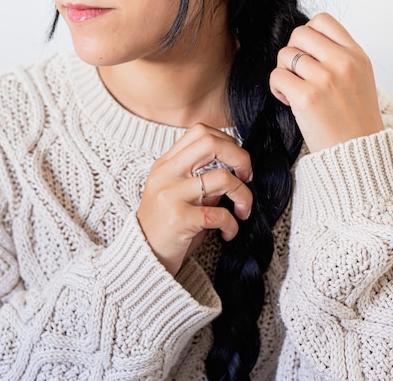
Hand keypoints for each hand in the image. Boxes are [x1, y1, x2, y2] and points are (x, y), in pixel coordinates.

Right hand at [137, 124, 252, 275]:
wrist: (144, 259)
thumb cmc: (167, 228)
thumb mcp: (178, 196)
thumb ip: (201, 179)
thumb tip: (237, 167)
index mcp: (166, 164)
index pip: (201, 132)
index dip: (228, 143)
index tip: (237, 164)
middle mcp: (166, 174)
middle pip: (211, 143)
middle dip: (240, 158)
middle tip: (248, 177)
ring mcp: (171, 195)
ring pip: (223, 178)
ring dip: (243, 195)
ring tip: (243, 211)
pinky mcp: (179, 219)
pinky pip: (220, 214)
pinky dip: (232, 225)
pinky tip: (227, 233)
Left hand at [269, 12, 383, 152]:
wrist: (358, 154)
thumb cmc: (354, 121)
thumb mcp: (359, 80)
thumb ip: (338, 57)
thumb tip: (306, 43)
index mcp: (357, 56)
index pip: (322, 20)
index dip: (308, 35)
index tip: (310, 56)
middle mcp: (343, 63)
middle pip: (298, 34)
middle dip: (292, 53)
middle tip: (299, 75)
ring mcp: (325, 79)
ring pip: (284, 55)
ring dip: (284, 73)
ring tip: (296, 91)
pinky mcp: (307, 98)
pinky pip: (276, 77)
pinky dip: (277, 89)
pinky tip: (290, 102)